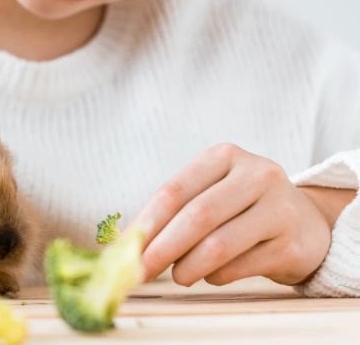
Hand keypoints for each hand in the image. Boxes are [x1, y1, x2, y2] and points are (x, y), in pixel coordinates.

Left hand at [129, 143, 331, 286]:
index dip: (147, 223)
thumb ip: (173, 212)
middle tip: (142, 271)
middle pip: (197, 216)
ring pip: (219, 245)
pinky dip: (216, 276)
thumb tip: (128, 244)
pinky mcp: (292, 243)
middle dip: (163, 248)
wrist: (306, 223)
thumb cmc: (241, 209)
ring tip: (178, 276)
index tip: (126, 249)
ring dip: (188, 267)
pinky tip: (211, 275)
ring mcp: (279, 208)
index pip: (175, 190)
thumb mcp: (210, 193)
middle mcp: (257, 175)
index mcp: (224, 156)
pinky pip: (240, 266)